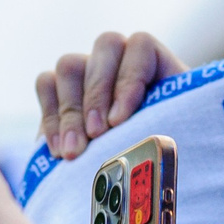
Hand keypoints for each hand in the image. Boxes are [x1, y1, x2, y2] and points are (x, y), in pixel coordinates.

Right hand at [37, 31, 186, 160]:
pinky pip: (46, 83)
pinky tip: (59, 151)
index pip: (140, 46)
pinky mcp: (62, 92)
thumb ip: (171, 123)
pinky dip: (50, 118)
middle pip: (104, 47)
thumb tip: (143, 131)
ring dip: (70, 111)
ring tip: (74, 152)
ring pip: (70, 65)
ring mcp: (90, 72)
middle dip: (97, 95)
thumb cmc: (170, 153)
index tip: (119, 120)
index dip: (128, 79)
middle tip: (96, 135)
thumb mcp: (177, 135)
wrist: (146, 177)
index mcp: (159, 64)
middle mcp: (123, 60)